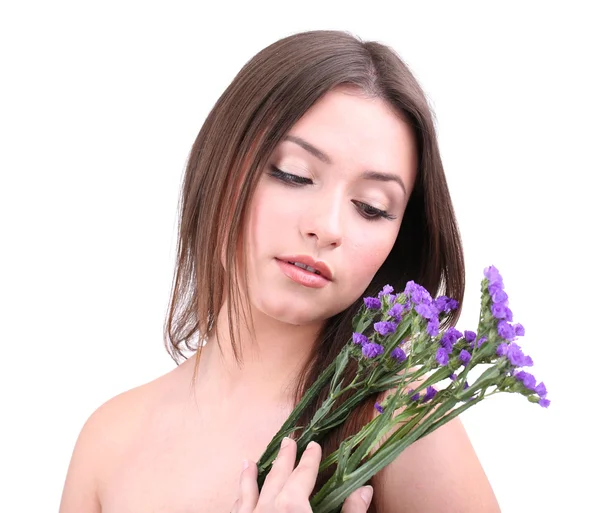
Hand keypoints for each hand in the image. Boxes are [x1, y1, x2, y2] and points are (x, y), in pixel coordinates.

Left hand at [231, 437, 372, 512]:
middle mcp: (269, 507)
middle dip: (285, 458)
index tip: (313, 445)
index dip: (310, 459)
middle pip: (278, 476)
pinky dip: (239, 496)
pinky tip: (238, 492)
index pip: (304, 474)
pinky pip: (237, 508)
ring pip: (251, 491)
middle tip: (288, 441)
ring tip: (250, 461)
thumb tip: (365, 489)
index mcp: (294, 506)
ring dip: (252, 475)